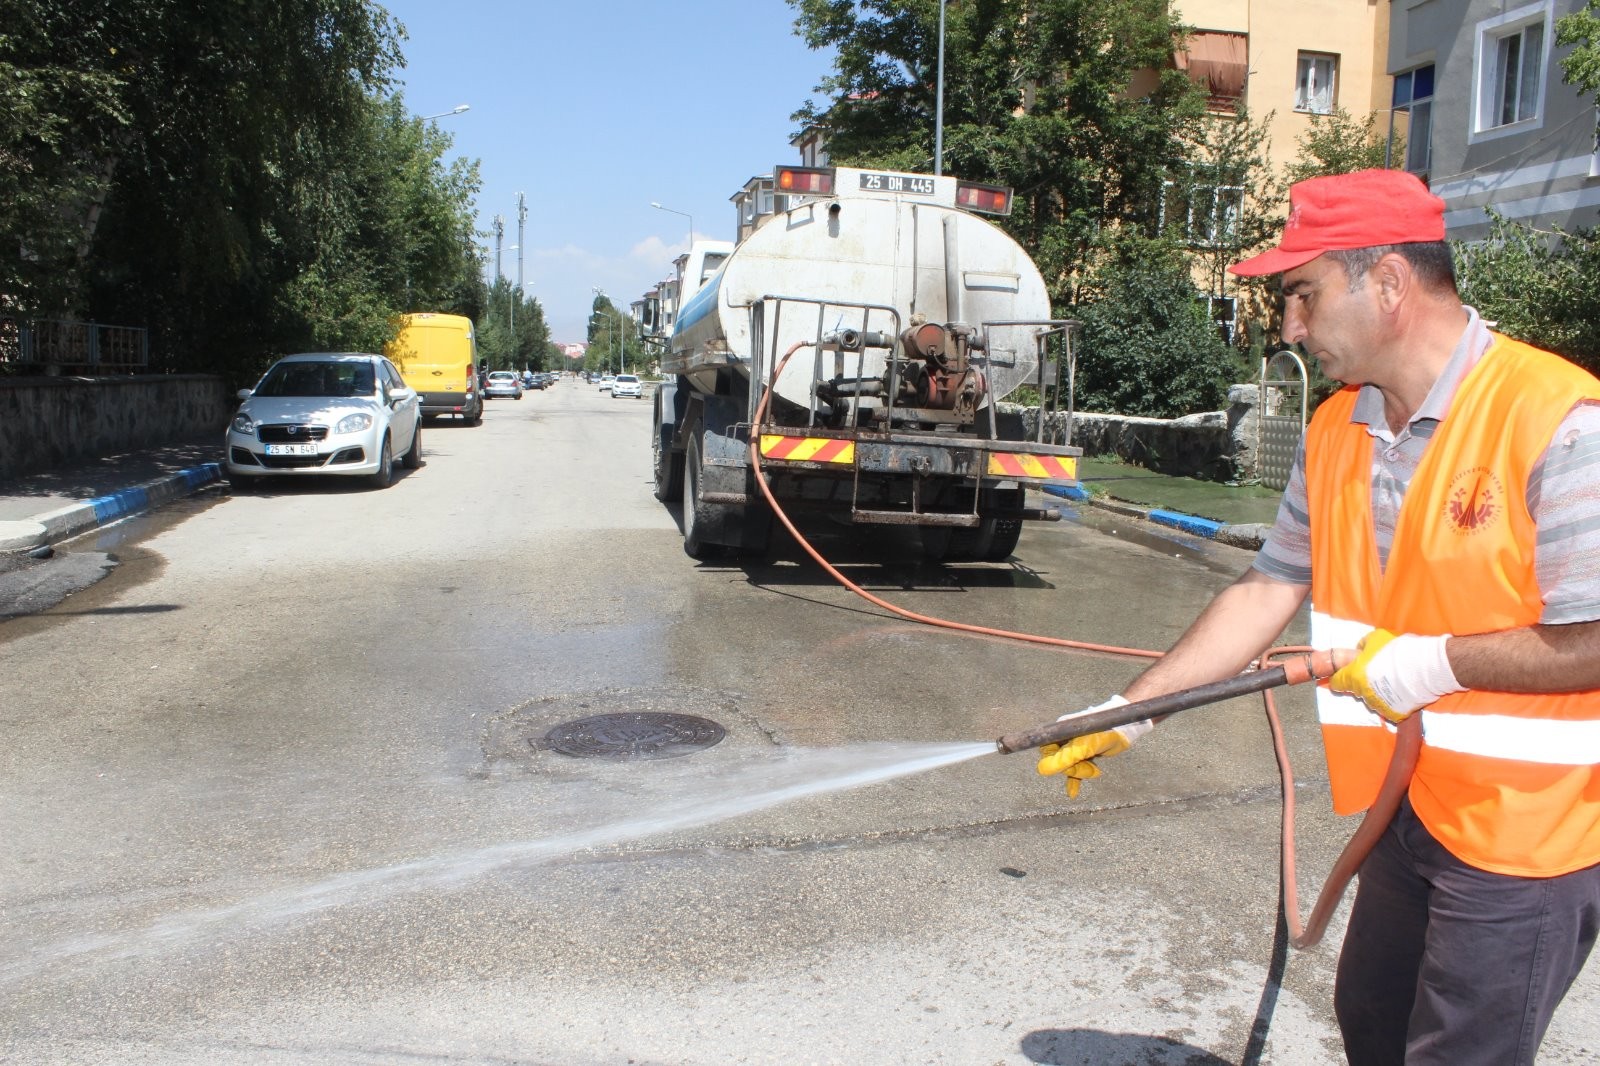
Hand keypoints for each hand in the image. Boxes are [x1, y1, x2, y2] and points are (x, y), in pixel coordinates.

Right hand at [1036, 696, 1151, 797]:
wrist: (1124, 731)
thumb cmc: (1105, 733)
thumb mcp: (1084, 746)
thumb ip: (1065, 758)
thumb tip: (1044, 770)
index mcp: (1060, 731)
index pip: (1046, 750)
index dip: (1054, 761)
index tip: (1069, 765)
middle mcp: (1064, 739)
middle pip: (1058, 761)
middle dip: (1073, 768)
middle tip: (1089, 767)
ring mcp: (1074, 748)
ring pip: (1068, 767)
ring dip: (1080, 773)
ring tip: (1095, 771)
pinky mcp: (1083, 755)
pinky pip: (1074, 771)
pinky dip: (1075, 781)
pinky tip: (1073, 793)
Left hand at [1327, 628, 1461, 722]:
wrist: (1427, 667)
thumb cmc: (1399, 650)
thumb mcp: (1376, 639)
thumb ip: (1363, 646)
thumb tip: (1361, 650)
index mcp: (1354, 676)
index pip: (1337, 683)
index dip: (1341, 677)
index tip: (1348, 673)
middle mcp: (1363, 693)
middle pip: (1357, 690)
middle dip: (1363, 683)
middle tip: (1378, 673)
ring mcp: (1379, 705)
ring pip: (1373, 699)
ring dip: (1378, 692)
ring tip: (1394, 681)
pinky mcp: (1394, 713)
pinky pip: (1389, 708)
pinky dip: (1393, 701)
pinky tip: (1402, 691)